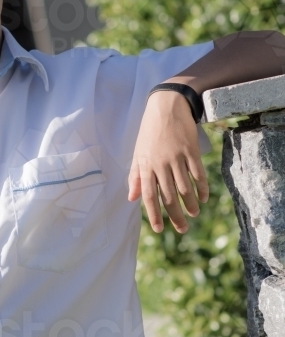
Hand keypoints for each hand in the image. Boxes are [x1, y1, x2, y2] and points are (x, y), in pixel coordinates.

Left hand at [128, 90, 208, 232]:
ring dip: (190, 204)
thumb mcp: (138, 153)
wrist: (167, 106)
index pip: (149, 196)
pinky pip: (198, 174)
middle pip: (169, 196)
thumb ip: (135, 177)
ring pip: (185, 187)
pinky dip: (202, 187)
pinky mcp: (191, 151)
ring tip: (194, 214)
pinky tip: (204, 198)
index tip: (160, 229)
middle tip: (183, 230)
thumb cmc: (150, 132)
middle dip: (175, 216)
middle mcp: (161, 164)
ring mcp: (177, 158)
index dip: (155, 214)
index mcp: (146, 166)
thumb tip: (132, 198)